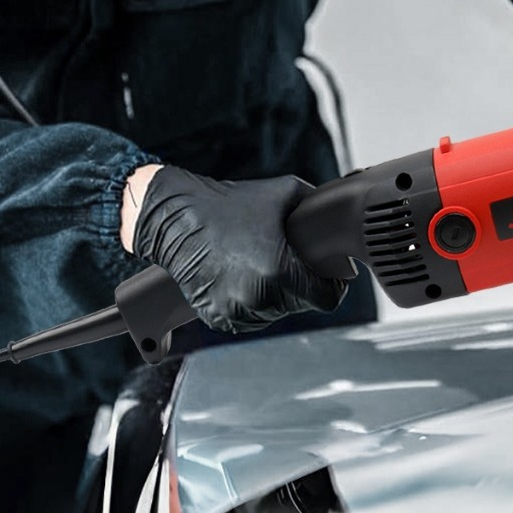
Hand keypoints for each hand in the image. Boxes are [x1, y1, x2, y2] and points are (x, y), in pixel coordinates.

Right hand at [128, 166, 347, 333]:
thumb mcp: (284, 193)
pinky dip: (252, 304)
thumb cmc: (225, 206)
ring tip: (263, 266)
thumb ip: (316, 206)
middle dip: (303, 285)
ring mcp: (235, 310)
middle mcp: (258, 297)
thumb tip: (337, 219)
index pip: (326, 298)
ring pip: (275, 314)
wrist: (175, 220)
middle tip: (291, 261)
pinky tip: (244, 278)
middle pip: (301, 305)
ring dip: (277, 297)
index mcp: (279, 271)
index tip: (333, 276)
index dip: (334, 286)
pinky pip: (249, 320)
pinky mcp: (217, 318)